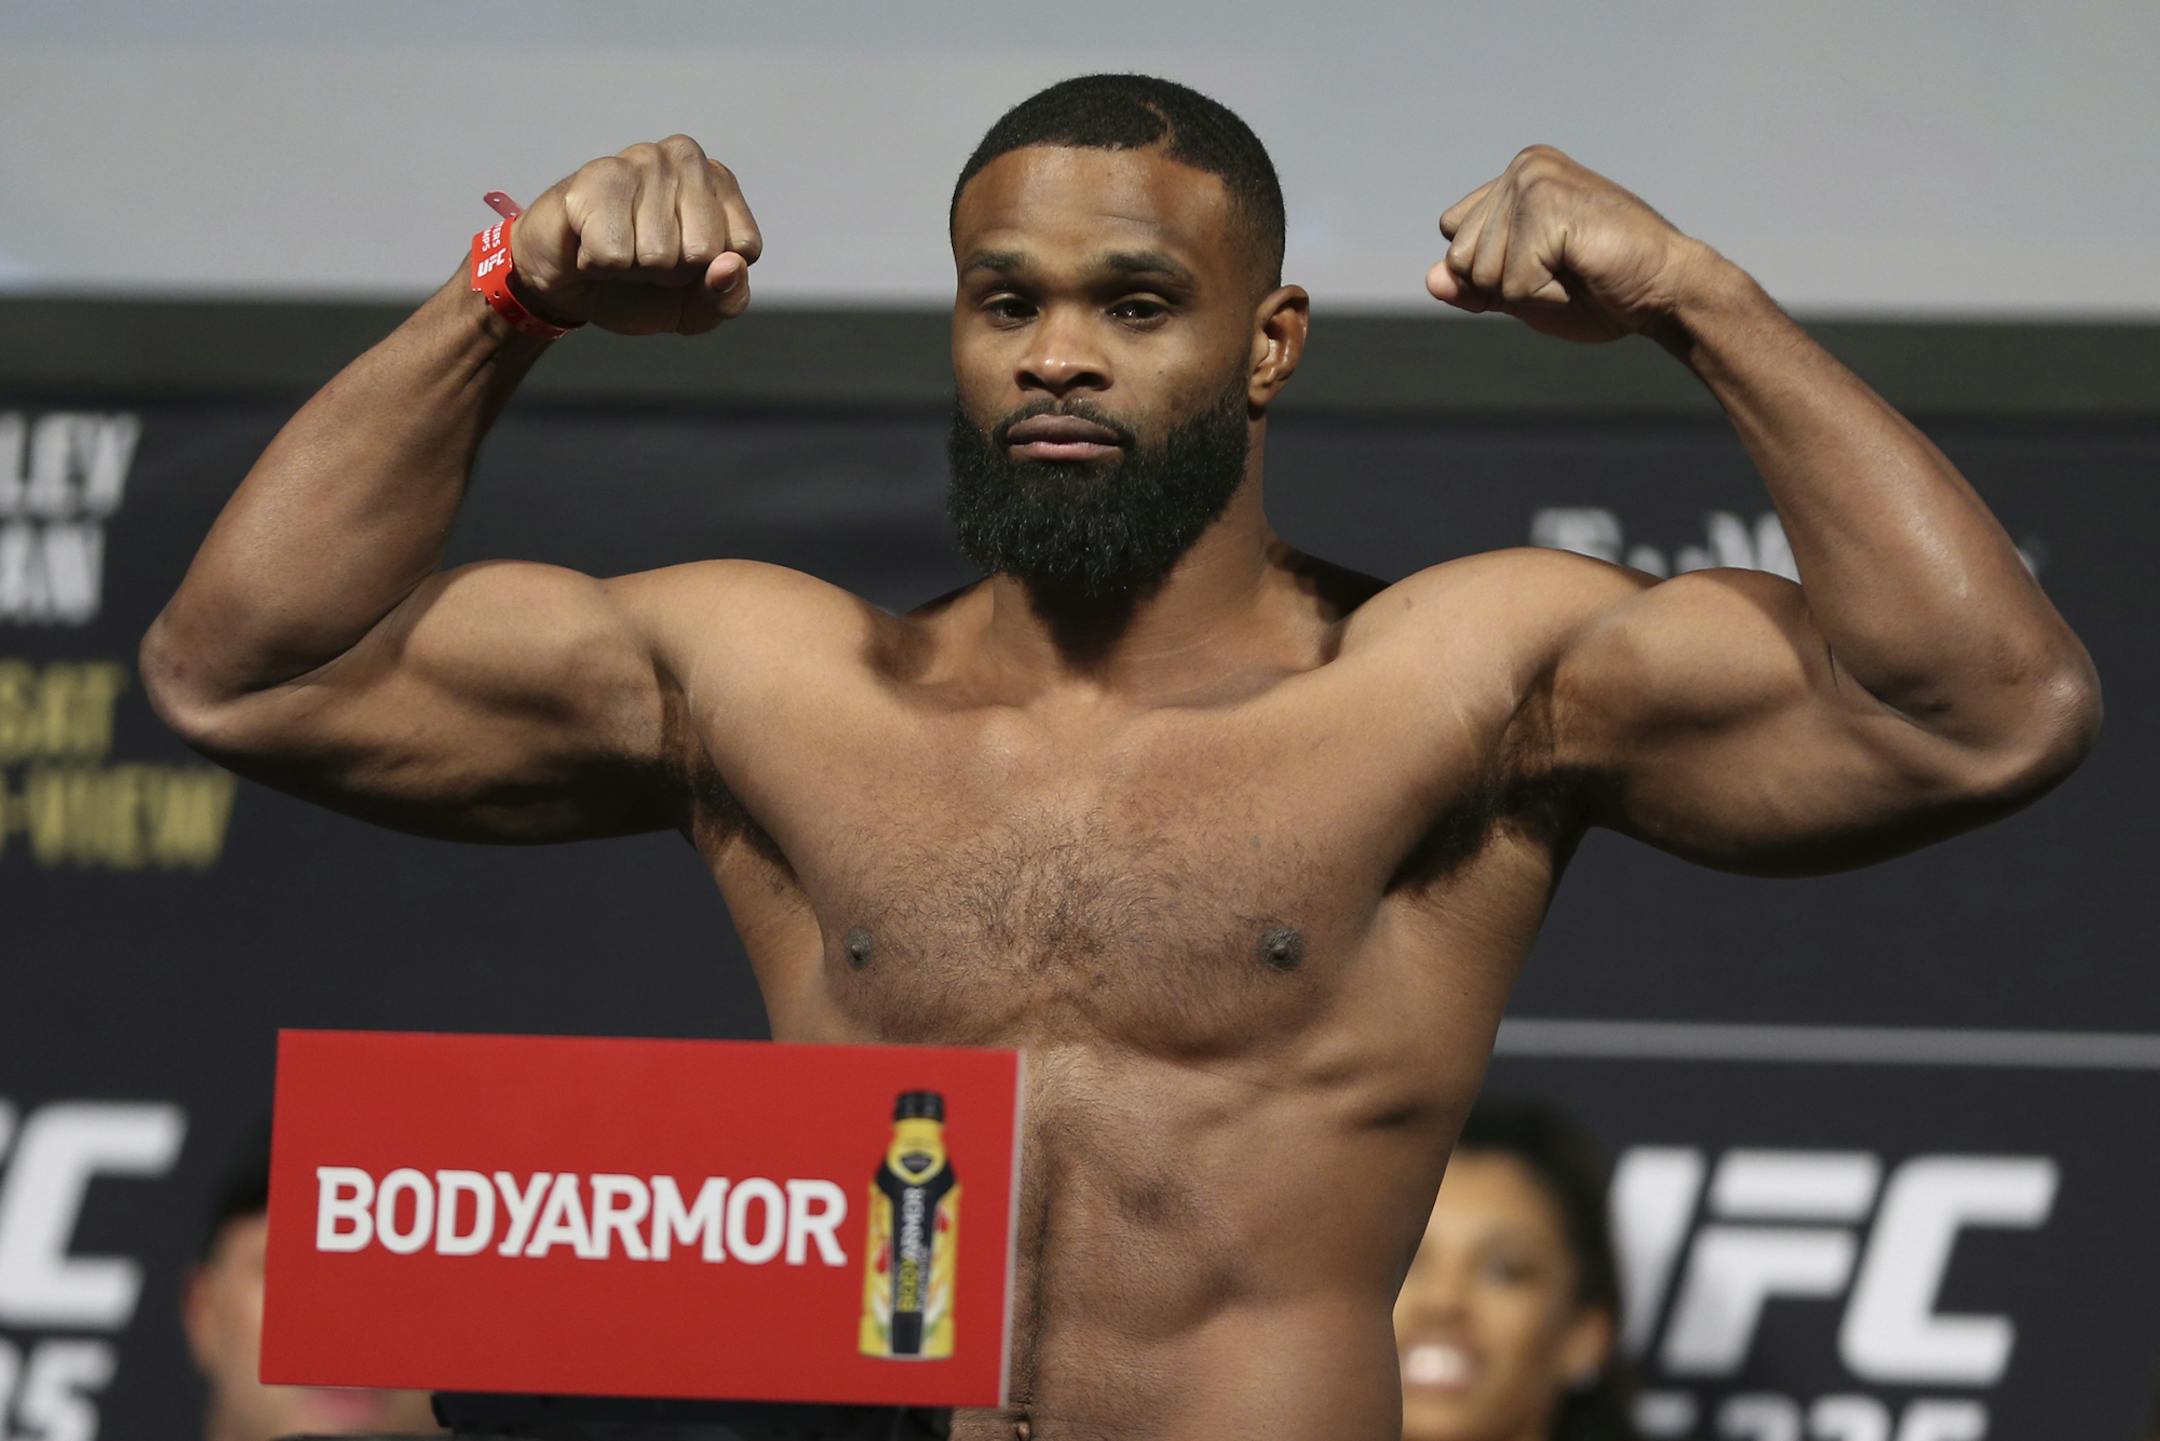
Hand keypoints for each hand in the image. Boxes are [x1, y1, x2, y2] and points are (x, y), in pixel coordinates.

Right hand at [508, 134, 760, 335]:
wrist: (568, 284)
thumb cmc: (640, 286)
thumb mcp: (695, 308)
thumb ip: (728, 298)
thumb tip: (730, 266)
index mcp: (721, 183)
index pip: (745, 246)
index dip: (711, 274)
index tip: (684, 263)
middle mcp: (686, 158)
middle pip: (704, 250)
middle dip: (672, 272)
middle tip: (645, 256)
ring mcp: (641, 160)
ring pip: (659, 254)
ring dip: (633, 268)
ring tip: (618, 247)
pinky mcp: (597, 176)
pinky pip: (614, 254)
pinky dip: (599, 264)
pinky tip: (589, 242)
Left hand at [1427, 145, 1705, 343]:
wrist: (1666, 292)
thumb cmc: (1601, 291)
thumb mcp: (1521, 293)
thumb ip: (1473, 285)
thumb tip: (1431, 278)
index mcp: (1518, 177)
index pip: (1455, 239)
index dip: (1492, 273)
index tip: (1548, 265)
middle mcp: (1524, 167)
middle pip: (1461, 257)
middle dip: (1506, 285)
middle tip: (1566, 271)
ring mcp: (1535, 180)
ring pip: (1481, 271)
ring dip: (1528, 291)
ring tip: (1576, 270)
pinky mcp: (1548, 206)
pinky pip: (1511, 283)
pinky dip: (1544, 295)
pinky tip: (1583, 270)